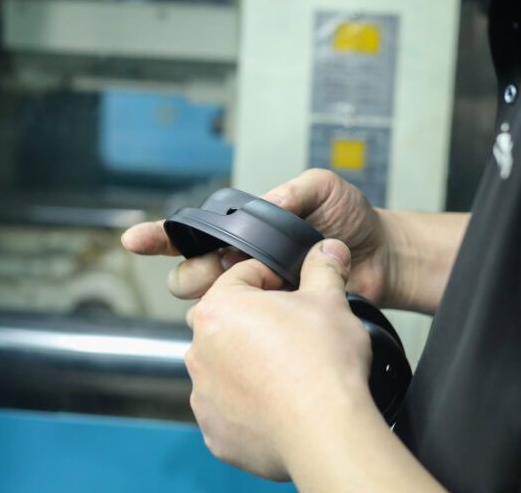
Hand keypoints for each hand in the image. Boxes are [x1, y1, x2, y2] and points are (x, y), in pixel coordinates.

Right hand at [121, 169, 395, 303]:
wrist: (386, 258)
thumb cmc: (353, 221)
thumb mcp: (325, 189)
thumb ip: (295, 189)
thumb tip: (269, 202)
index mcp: (243, 231)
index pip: (192, 234)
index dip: (160, 237)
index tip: (134, 239)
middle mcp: (241, 264)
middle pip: (190, 275)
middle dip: (196, 272)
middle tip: (226, 266)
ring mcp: (258, 296)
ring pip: (211, 306)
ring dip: (221, 298)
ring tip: (260, 284)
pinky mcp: (277, 322)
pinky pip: (247, 330)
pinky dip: (251, 323)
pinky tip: (271, 314)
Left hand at [184, 239, 374, 480]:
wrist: (327, 433)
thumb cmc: (324, 365)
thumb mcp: (331, 301)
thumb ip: (323, 268)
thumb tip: (328, 249)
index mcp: (218, 307)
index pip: (243, 275)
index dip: (275, 278)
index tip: (297, 291)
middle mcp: (198, 349)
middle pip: (230, 321)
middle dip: (258, 322)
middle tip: (297, 333)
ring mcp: (203, 394)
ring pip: (226, 365)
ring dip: (250, 364)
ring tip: (291, 372)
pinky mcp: (214, 431)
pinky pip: (229, 407)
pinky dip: (249, 405)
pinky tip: (279, 404)